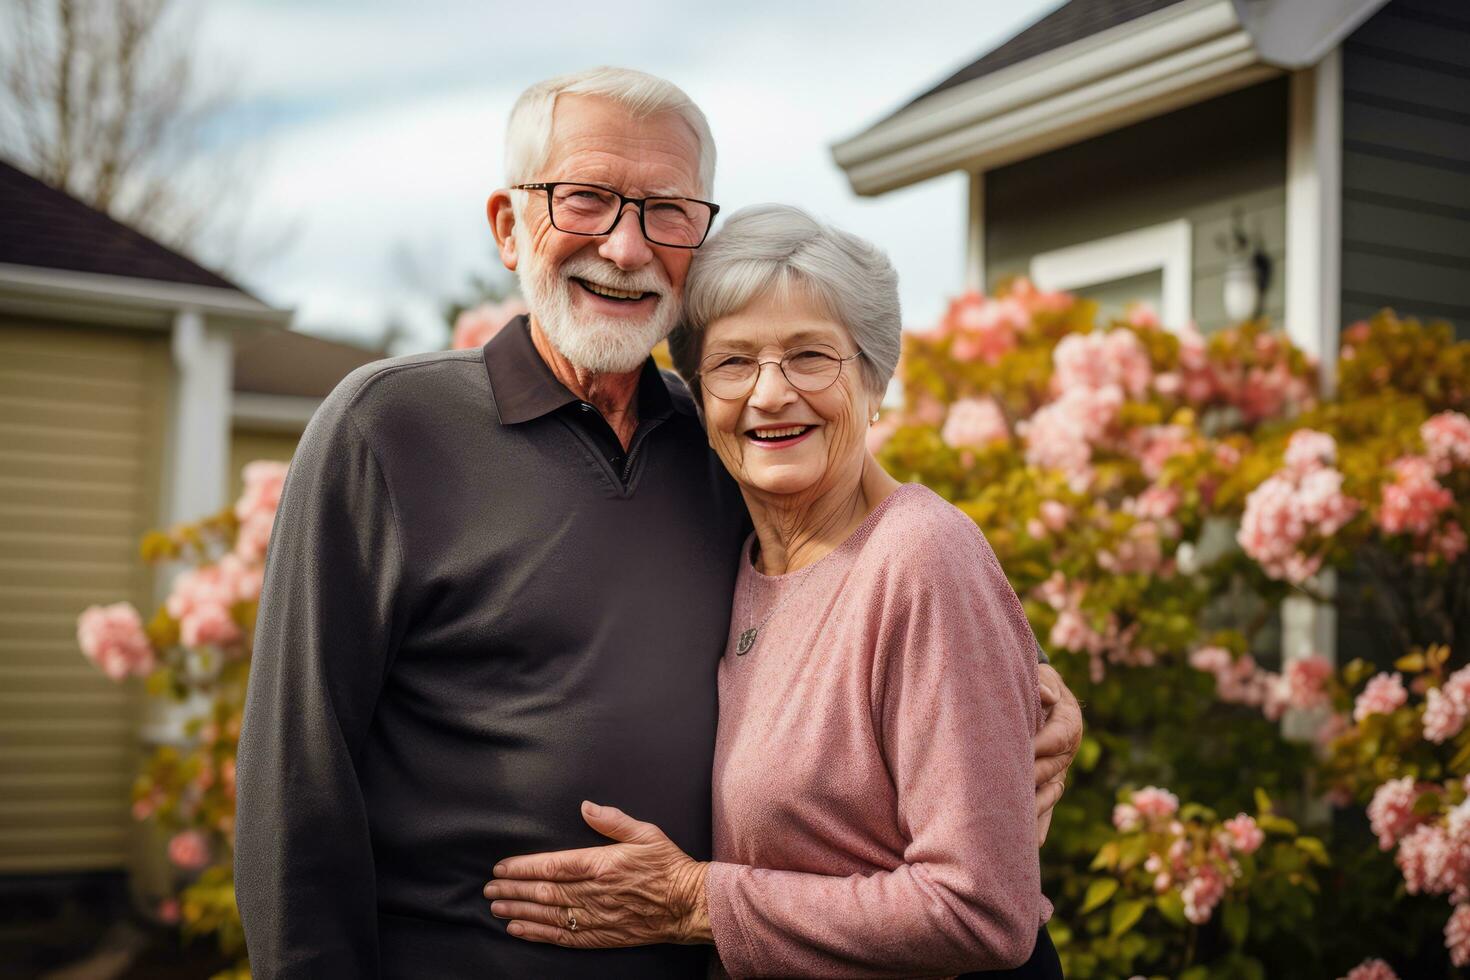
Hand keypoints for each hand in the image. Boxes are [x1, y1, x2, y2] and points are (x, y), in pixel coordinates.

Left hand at [483, 801, 710, 947]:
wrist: (689, 905)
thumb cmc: (668, 866)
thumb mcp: (645, 832)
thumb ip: (612, 820)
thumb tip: (586, 806)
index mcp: (601, 864)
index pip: (552, 865)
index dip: (523, 867)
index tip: (501, 868)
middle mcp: (594, 893)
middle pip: (544, 892)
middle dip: (513, 890)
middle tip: (488, 889)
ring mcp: (597, 917)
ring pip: (549, 914)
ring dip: (519, 911)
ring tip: (496, 908)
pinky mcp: (602, 936)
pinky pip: (563, 936)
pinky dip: (538, 933)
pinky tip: (520, 929)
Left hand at [1034, 663, 1081, 845]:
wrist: (1033, 689)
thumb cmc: (1032, 678)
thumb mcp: (1039, 674)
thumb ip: (1041, 682)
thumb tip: (1046, 695)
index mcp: (1069, 720)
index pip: (1058, 736)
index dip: (1041, 745)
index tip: (1022, 752)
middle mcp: (1067, 749)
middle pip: (1052, 767)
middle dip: (1032, 779)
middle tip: (1007, 791)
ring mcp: (1059, 768)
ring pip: (1050, 790)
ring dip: (1036, 806)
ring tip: (1018, 825)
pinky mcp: (1048, 781)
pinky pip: (1046, 804)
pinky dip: (1040, 822)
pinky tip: (1033, 844)